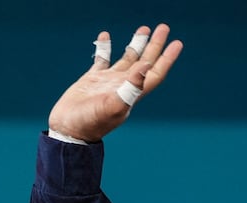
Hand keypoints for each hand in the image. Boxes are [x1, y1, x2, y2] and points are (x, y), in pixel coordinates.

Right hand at [47, 24, 183, 142]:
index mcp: (132, 93)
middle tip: (163, 27)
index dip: (167, 58)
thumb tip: (145, 66)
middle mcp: (124, 85)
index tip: (177, 43)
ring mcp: (108, 82)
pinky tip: (106, 35)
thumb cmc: (91, 123)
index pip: (155, 72)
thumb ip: (131, 87)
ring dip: (136, 44)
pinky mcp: (92, 80)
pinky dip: (105, 47)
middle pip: (144, 61)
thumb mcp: (113, 105)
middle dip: (155, 45)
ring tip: (143, 29)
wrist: (69, 132)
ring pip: (127, 59)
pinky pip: (102, 59)